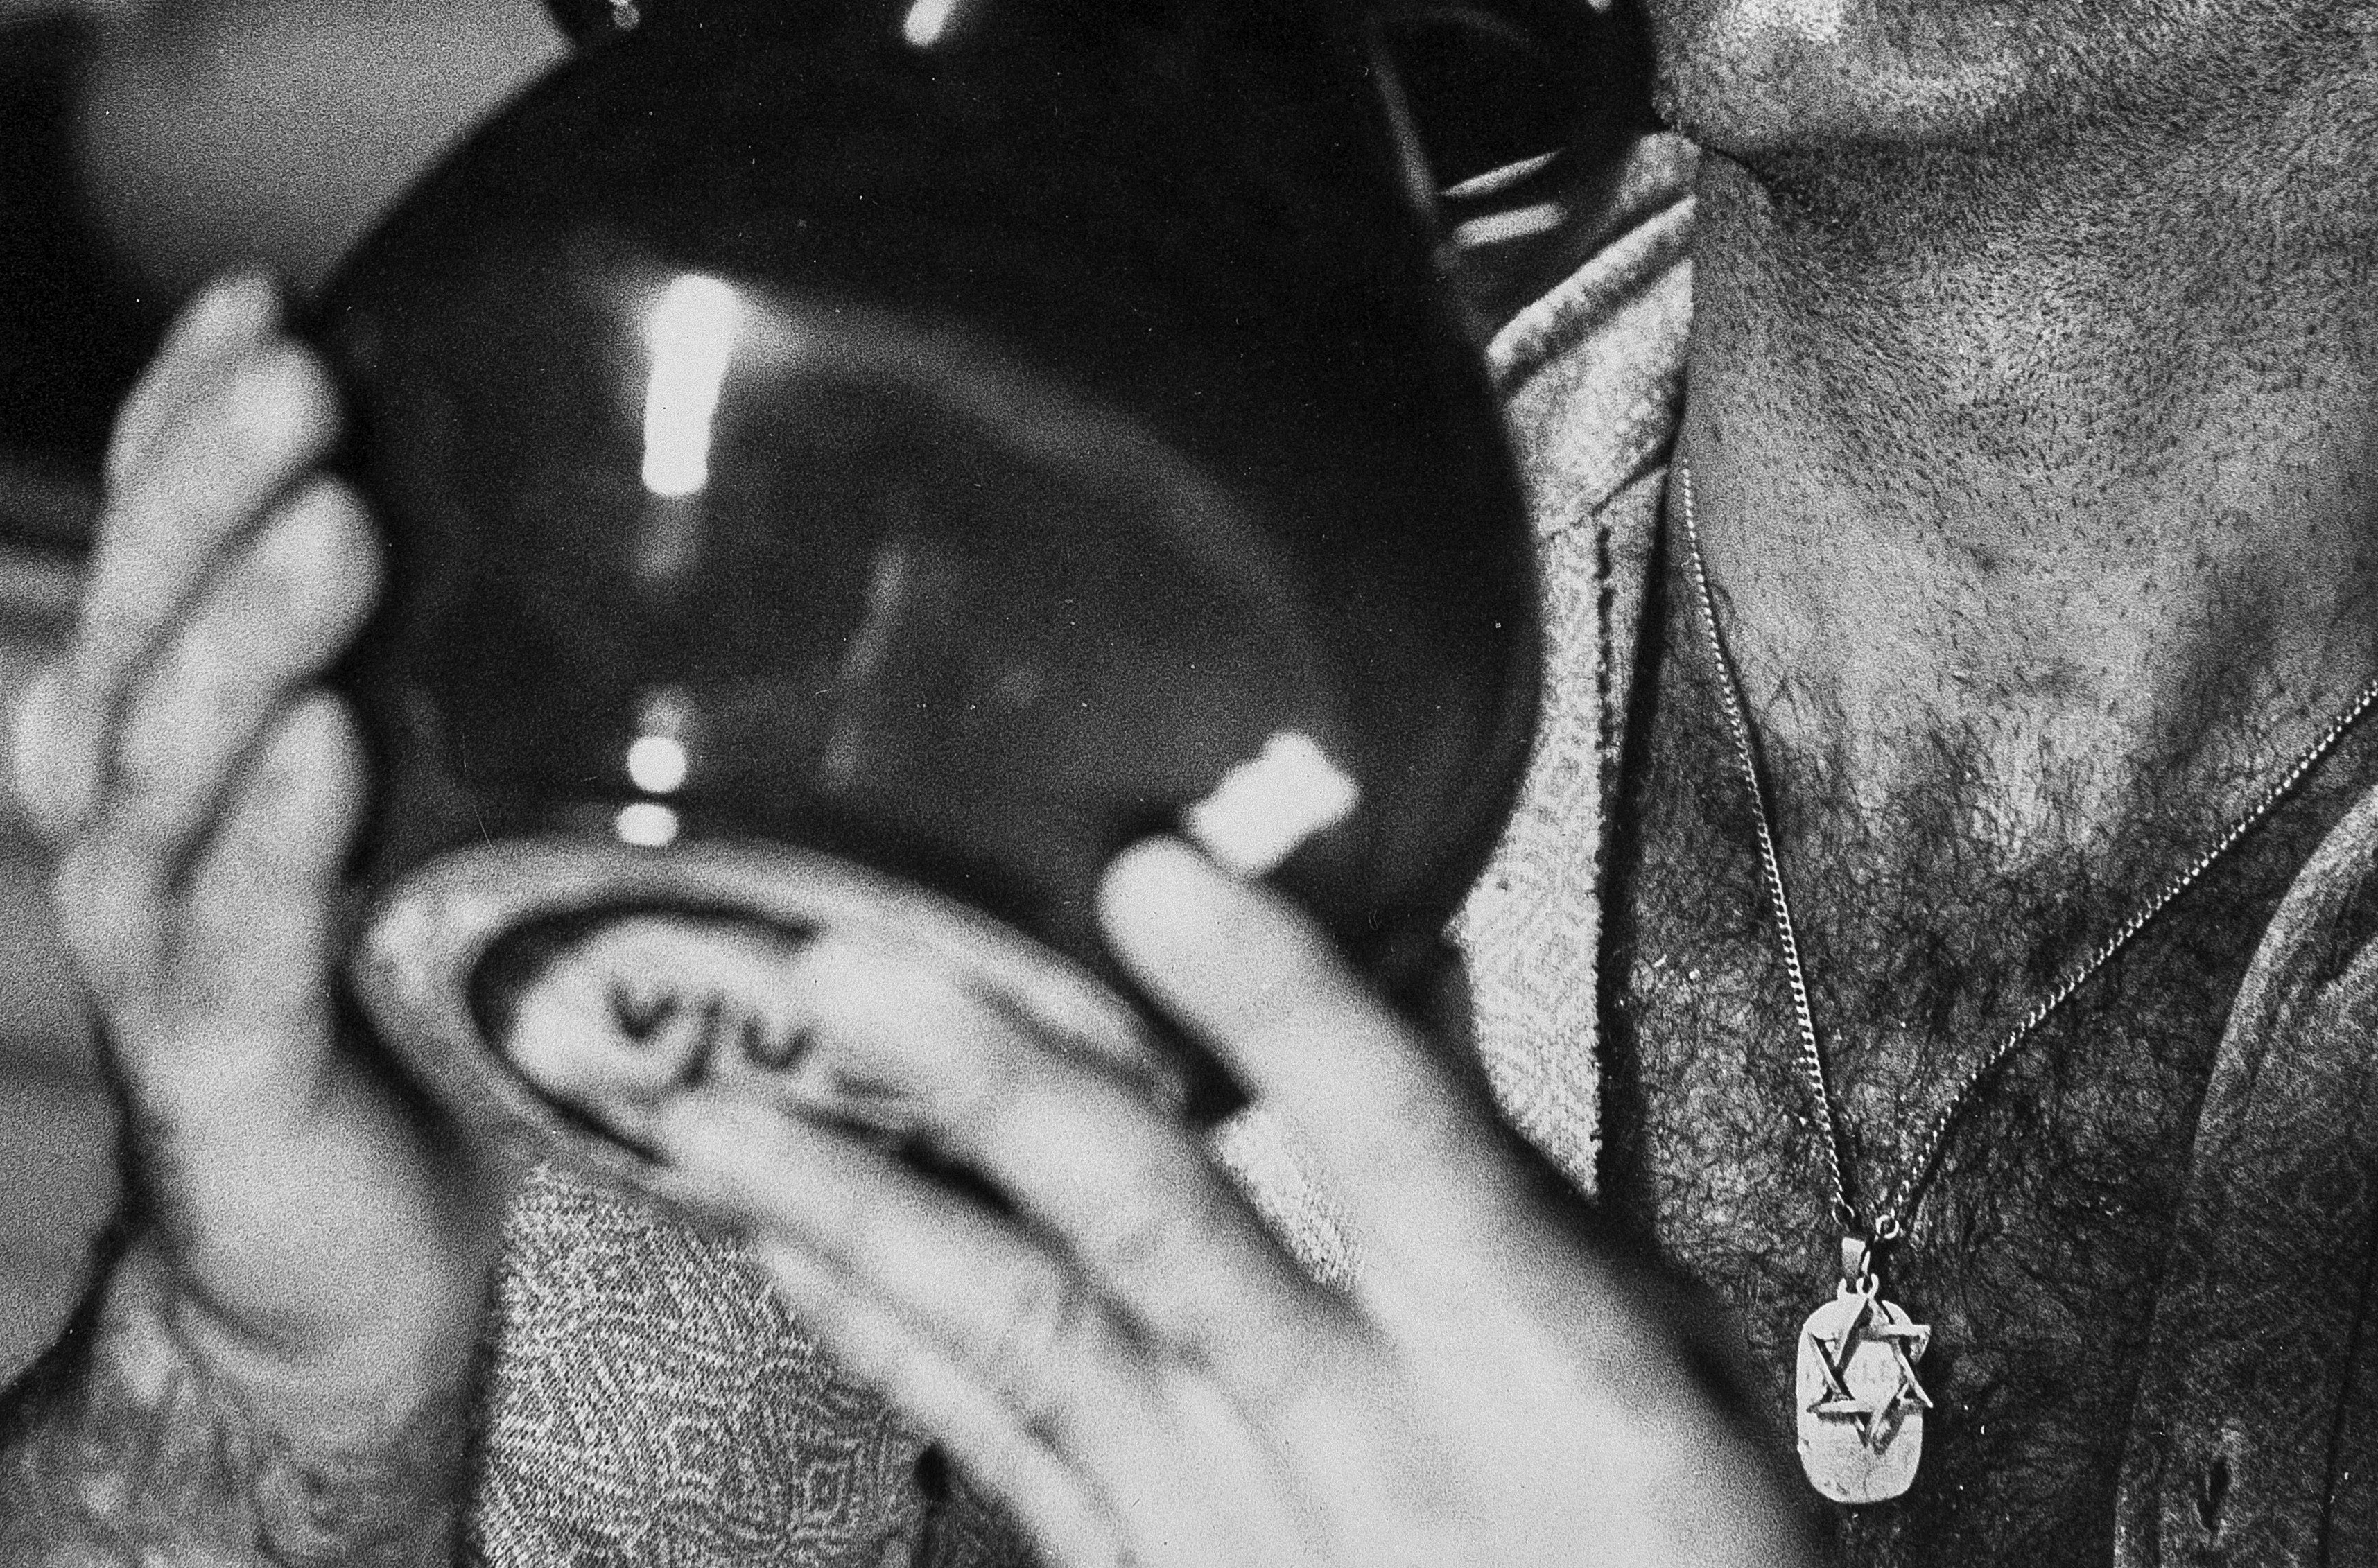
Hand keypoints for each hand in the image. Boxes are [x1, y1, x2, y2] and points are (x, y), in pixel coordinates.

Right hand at [9, 272, 505, 1447]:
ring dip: (242, 632)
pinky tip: (321, 748)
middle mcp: (125, 816)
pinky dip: (269, 836)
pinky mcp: (208, 1068)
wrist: (330, 1278)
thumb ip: (448, 652)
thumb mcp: (421, 787)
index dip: (178, 417)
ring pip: (165, 758)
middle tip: (297, 374)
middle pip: (139, 619)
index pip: (142, 540)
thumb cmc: (397, 993)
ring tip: (327, 520)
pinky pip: (228, 934)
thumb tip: (611, 465)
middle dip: (210, 482)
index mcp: (158, 733)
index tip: (257, 295)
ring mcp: (148, 943)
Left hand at [629, 838, 1818, 1567]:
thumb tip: (1415, 948)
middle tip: (843, 971)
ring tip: (712, 1108)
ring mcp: (1239, 1526)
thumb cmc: (1665, 1559)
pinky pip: (999, 1444)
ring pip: (1023, 1340)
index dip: (1281, 1006)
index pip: (1404, 1143)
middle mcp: (1367, 1436)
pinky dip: (887, 1333)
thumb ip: (1511, 1161)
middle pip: (1157, 1235)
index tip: (1162, 876)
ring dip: (857, 1213)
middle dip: (988, 1089)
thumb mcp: (1658, 1353)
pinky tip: (788, 1245)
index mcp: (1536, 1354)